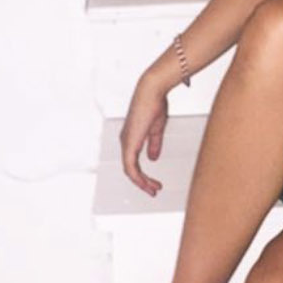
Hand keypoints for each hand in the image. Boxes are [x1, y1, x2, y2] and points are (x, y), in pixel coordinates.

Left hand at [120, 71, 169, 196]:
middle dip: (143, 182)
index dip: (143, 175)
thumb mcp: (156, 129)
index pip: (133, 162)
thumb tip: (153, 158)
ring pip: (130, 171)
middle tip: (154, 191)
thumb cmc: (155, 104)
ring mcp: (126, 142)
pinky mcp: (129, 143)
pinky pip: (130, 167)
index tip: (155, 183)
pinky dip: (139, 177)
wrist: (152, 91)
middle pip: (131, 169)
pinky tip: (147, 182)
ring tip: (154, 189)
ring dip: (142, 182)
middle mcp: (126, 141)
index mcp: (131, 137)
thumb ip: (154, 144)